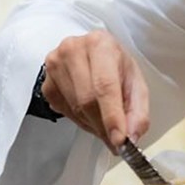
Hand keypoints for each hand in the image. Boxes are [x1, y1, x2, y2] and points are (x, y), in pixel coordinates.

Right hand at [42, 30, 149, 149]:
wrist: (93, 55)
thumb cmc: (115, 66)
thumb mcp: (135, 84)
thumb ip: (138, 112)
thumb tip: (131, 136)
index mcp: (100, 45)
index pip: (104, 85)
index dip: (111, 115)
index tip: (119, 139)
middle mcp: (73, 50)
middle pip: (87, 100)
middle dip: (103, 126)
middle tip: (116, 140)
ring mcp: (55, 66)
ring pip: (75, 109)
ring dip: (92, 124)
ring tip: (104, 122)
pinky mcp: (46, 83)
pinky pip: (64, 112)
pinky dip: (80, 121)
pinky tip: (89, 113)